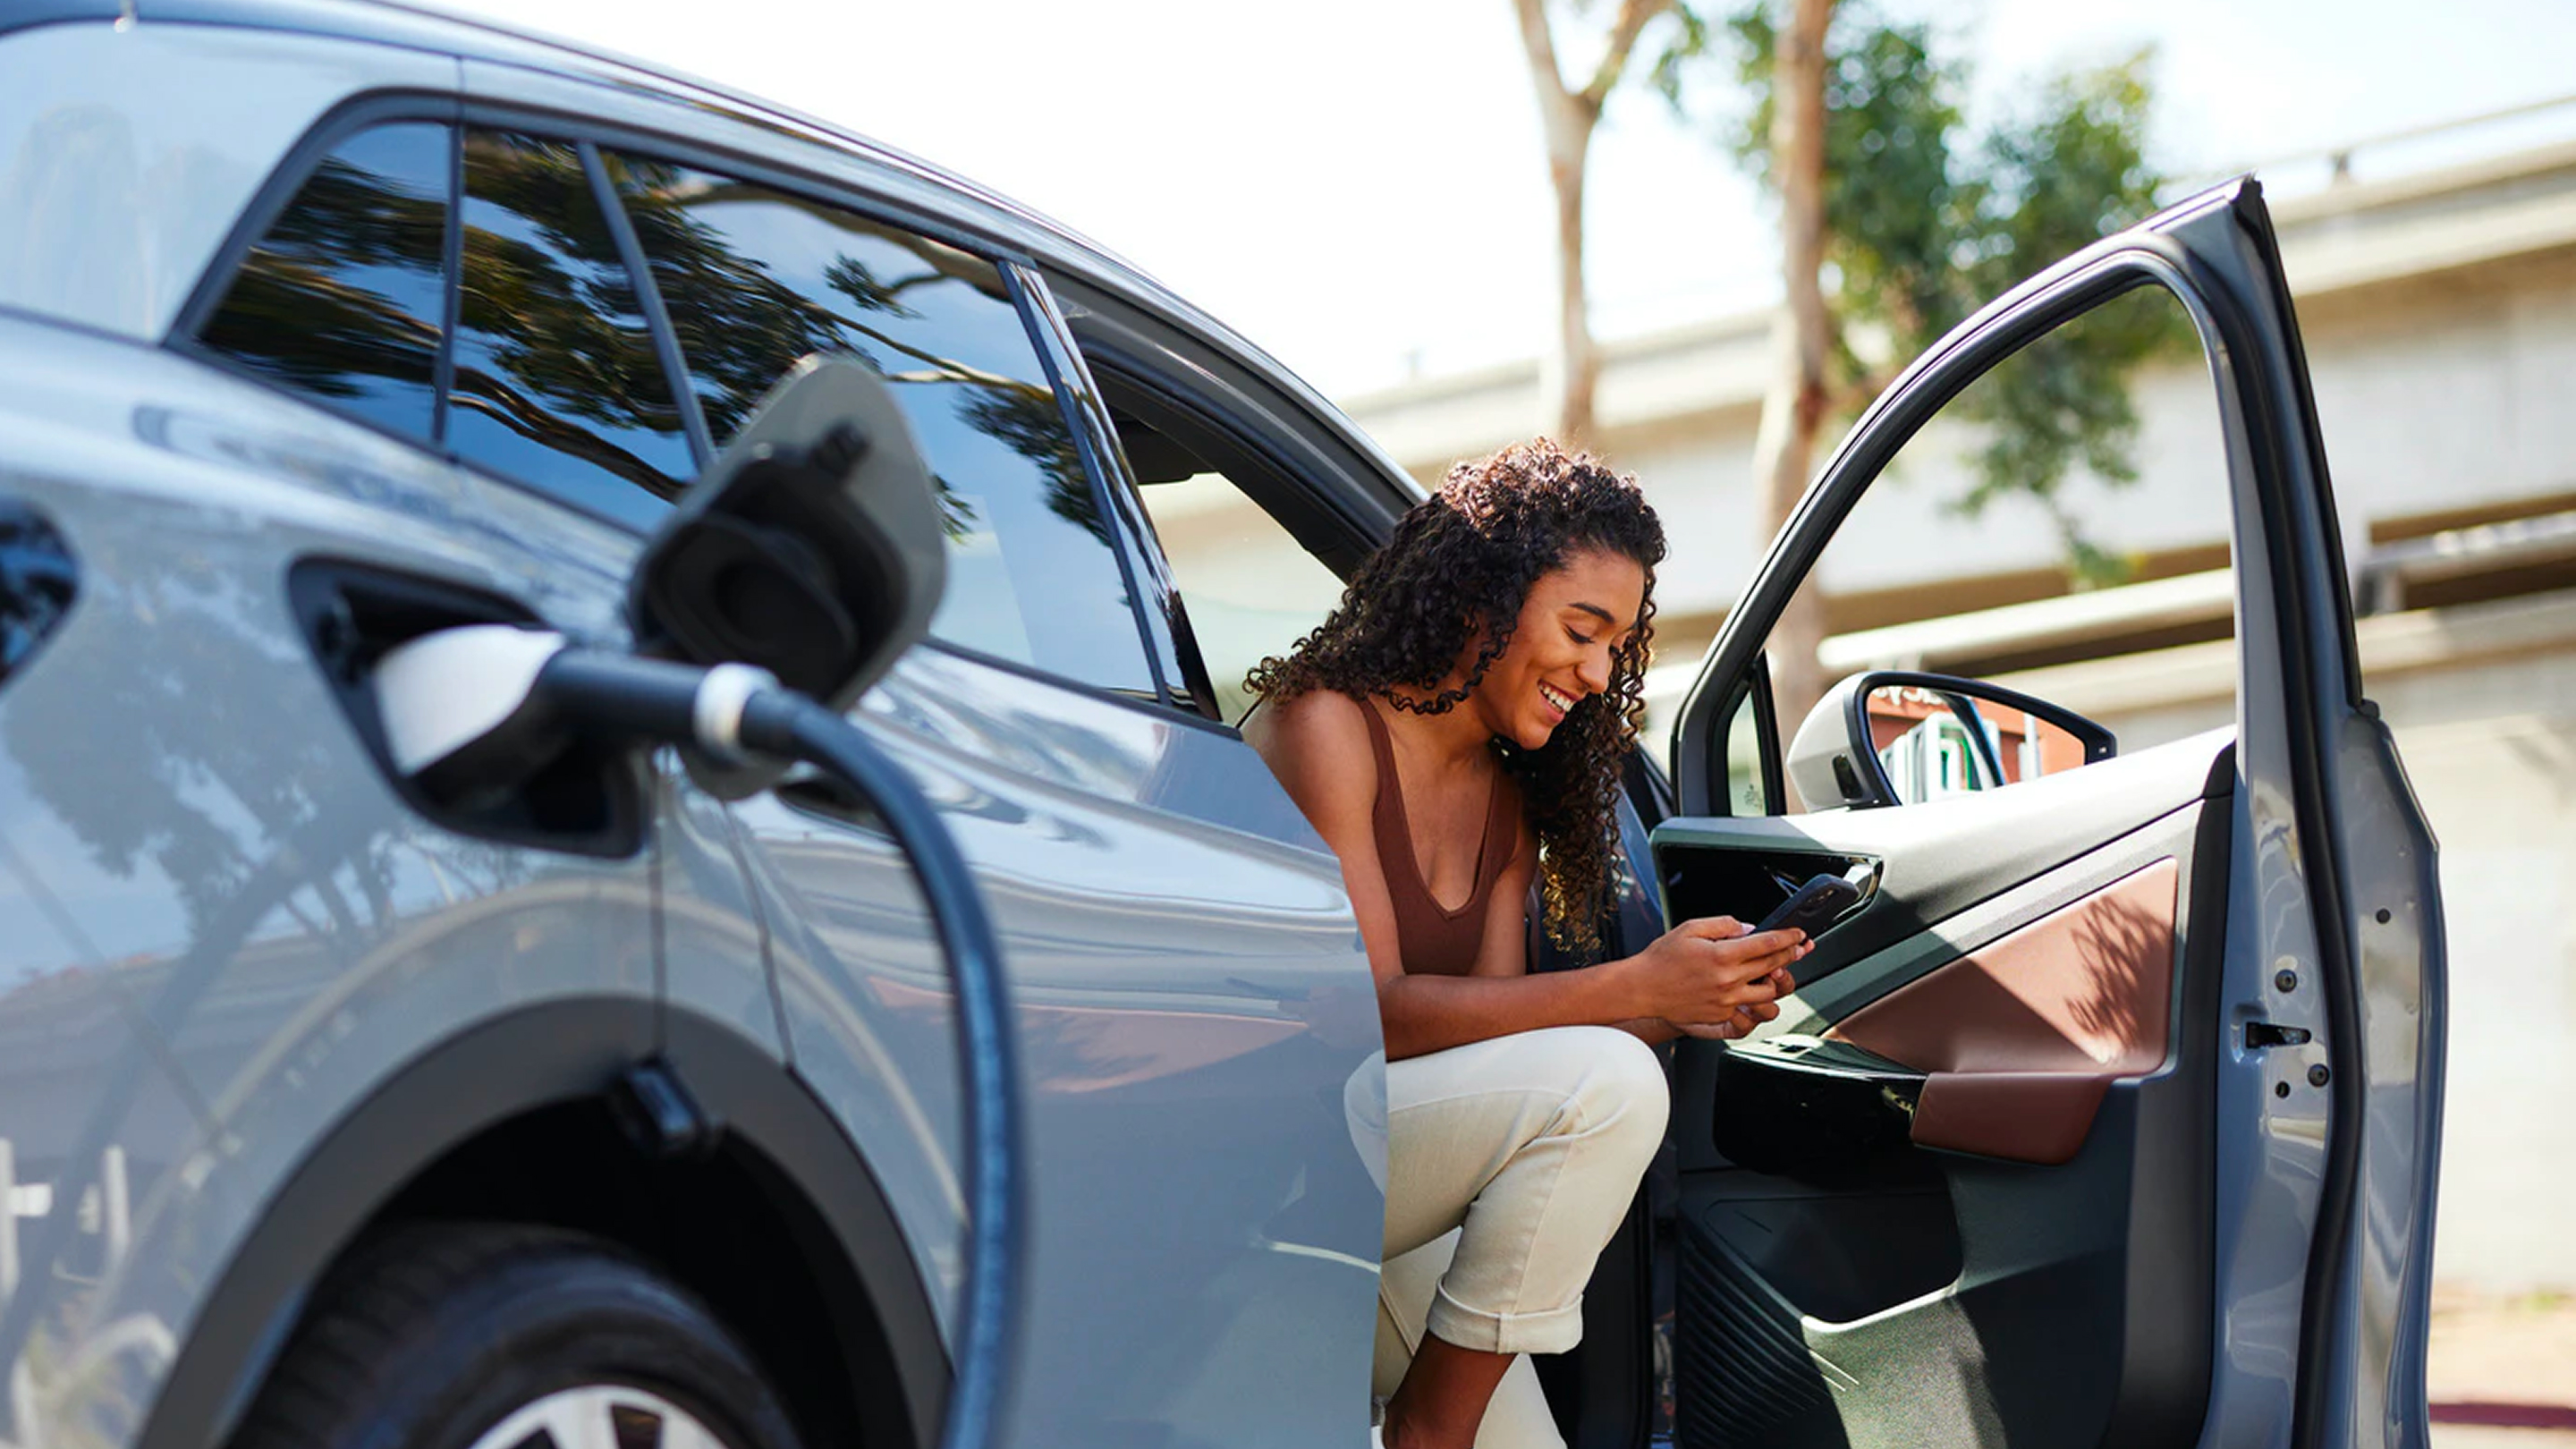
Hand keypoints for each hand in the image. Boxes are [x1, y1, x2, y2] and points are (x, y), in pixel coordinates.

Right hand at [1621, 916, 1808, 1031]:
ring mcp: (1726, 1000)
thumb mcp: (1690, 929)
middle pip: (1772, 966)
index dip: (1787, 937)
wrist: (1643, 989)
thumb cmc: (1661, 960)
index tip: (1798, 934)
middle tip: (1800, 948)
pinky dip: (1755, 998)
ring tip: (1775, 971)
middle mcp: (1728, 980)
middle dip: (1791, 955)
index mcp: (1722, 955)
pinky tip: (1753, 988)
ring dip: (1775, 980)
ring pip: (1767, 993)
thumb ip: (1723, 925)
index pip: (1767, 944)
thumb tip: (1748, 929)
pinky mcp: (1721, 1015)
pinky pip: (1749, 1008)